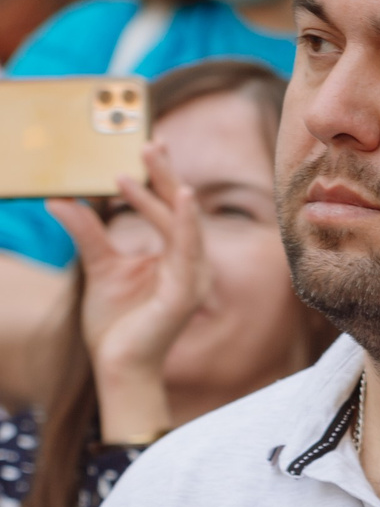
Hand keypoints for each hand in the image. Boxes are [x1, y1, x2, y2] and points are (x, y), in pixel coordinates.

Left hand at [46, 141, 207, 444]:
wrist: (119, 367)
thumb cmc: (116, 323)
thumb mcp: (97, 266)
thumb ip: (87, 232)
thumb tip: (60, 199)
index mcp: (176, 257)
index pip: (169, 209)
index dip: (159, 176)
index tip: (147, 143)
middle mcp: (191, 264)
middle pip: (180, 209)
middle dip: (164, 172)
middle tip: (149, 139)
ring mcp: (192, 279)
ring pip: (183, 224)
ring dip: (167, 189)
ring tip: (150, 159)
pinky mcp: (185, 293)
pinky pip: (189, 250)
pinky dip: (187, 223)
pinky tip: (181, 198)